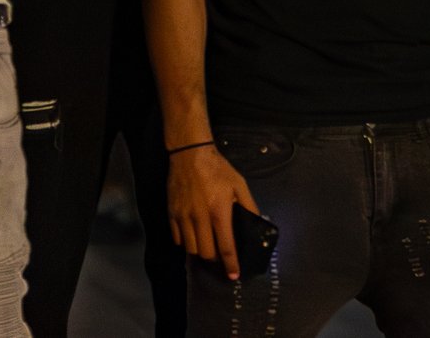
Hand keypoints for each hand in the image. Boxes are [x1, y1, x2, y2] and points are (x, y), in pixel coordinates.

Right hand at [169, 144, 259, 278]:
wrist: (190, 155)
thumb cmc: (218, 169)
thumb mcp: (239, 184)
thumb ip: (249, 205)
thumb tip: (257, 222)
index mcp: (219, 211)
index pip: (226, 246)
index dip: (231, 263)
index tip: (234, 275)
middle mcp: (200, 218)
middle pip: (206, 253)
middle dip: (215, 259)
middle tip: (221, 255)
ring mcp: (183, 217)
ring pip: (190, 249)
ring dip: (201, 251)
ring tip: (207, 244)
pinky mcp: (171, 215)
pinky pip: (177, 239)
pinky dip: (186, 243)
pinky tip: (193, 235)